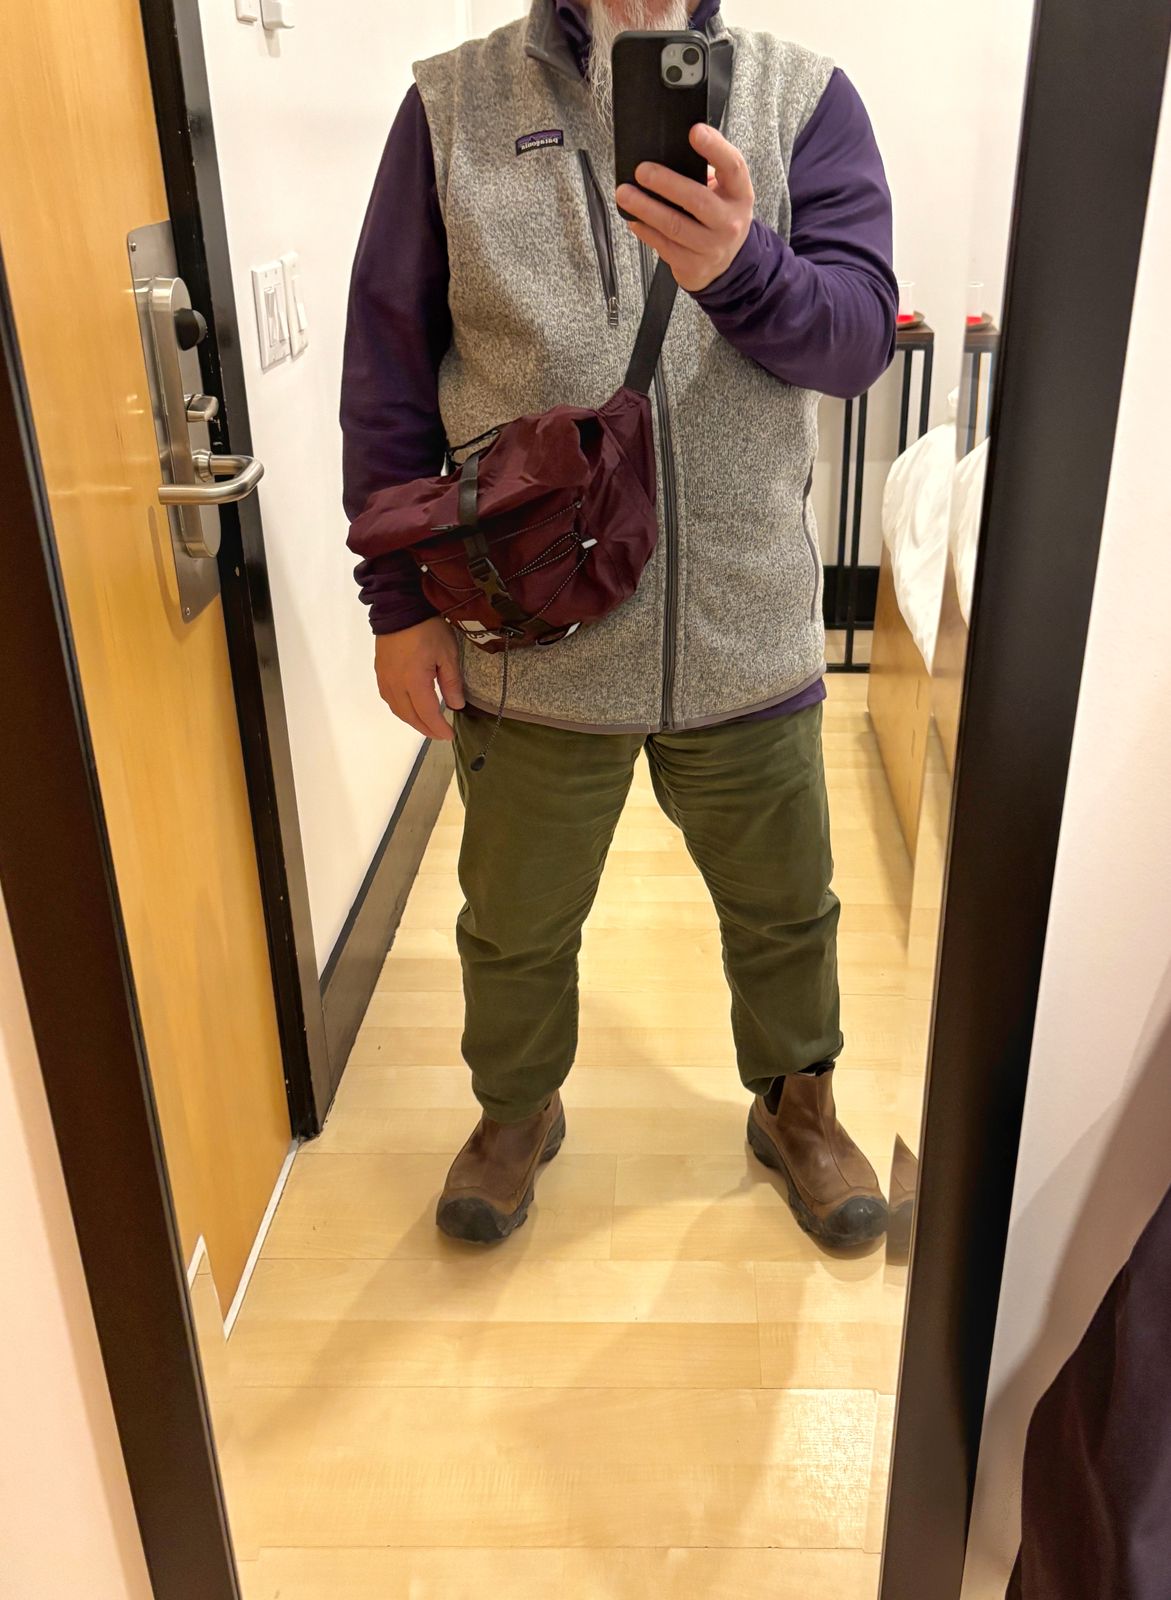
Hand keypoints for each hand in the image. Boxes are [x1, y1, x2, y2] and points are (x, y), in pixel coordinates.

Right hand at [374, 617, 464, 740]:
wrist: (399, 607)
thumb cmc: (427, 628)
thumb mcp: (447, 653)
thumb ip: (451, 682)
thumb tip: (456, 705)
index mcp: (414, 682)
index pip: (427, 714)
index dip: (438, 728)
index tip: (449, 735)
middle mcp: (395, 685)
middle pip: (410, 716)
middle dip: (426, 728)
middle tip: (440, 734)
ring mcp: (385, 678)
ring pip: (397, 709)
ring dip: (412, 721)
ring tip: (427, 725)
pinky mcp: (380, 672)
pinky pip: (389, 698)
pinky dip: (401, 709)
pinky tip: (409, 708)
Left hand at [616, 123, 754, 292]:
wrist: (725, 264)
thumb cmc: (719, 218)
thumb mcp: (725, 193)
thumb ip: (705, 172)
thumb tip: (669, 152)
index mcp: (739, 195)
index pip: (733, 167)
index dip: (715, 147)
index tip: (694, 131)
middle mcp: (729, 222)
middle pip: (697, 200)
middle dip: (666, 183)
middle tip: (642, 171)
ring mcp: (712, 247)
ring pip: (674, 226)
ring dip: (646, 208)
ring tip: (625, 194)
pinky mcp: (693, 266)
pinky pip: (664, 245)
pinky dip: (645, 230)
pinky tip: (634, 219)